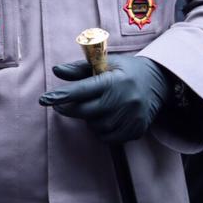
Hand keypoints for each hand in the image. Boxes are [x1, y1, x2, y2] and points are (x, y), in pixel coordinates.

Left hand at [41, 55, 171, 142]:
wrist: (159, 81)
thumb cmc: (125, 70)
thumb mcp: (105, 64)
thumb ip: (79, 69)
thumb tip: (56, 70)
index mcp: (113, 81)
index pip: (82, 90)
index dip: (62, 95)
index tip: (44, 99)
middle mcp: (123, 100)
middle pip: (84, 112)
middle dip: (68, 109)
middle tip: (60, 105)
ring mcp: (131, 117)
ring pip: (95, 127)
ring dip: (88, 120)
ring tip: (95, 107)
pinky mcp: (136, 130)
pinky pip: (108, 138)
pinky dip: (101, 130)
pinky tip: (105, 118)